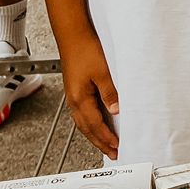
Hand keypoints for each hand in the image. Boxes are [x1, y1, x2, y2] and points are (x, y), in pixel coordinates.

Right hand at [62, 33, 120, 158]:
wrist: (72, 35)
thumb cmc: (85, 50)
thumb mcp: (102, 72)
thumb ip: (109, 93)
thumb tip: (116, 111)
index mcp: (80, 98)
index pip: (95, 125)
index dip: (106, 138)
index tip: (117, 147)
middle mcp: (74, 100)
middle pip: (87, 128)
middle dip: (100, 142)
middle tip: (112, 153)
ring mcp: (73, 95)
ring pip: (84, 122)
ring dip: (95, 134)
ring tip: (106, 143)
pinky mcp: (75, 89)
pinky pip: (83, 113)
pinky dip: (91, 123)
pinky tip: (98, 122)